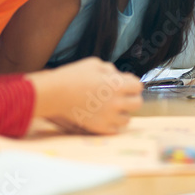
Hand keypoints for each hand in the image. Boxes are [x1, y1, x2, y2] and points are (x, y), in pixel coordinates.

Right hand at [29, 57, 143, 133]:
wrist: (55, 93)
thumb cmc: (73, 75)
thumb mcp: (94, 64)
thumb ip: (110, 70)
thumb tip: (117, 76)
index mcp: (117, 84)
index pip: (138, 86)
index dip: (131, 84)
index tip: (125, 84)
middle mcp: (116, 102)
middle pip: (137, 103)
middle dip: (131, 98)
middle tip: (122, 97)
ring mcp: (108, 117)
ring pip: (127, 119)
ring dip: (121, 113)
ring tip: (111, 108)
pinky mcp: (99, 128)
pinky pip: (115, 130)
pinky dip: (112, 124)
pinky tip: (104, 117)